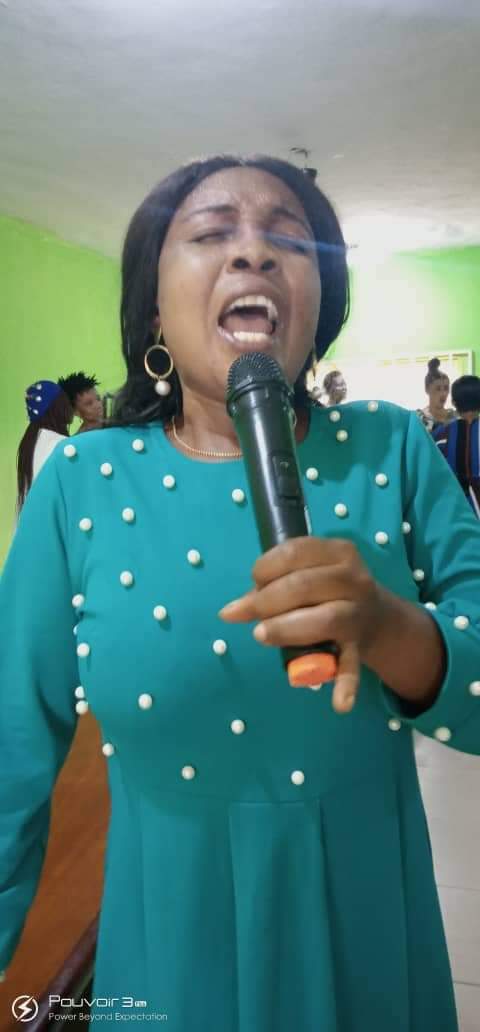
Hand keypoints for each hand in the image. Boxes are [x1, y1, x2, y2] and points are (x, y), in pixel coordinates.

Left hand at [219, 537, 383, 713]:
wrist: (379, 620)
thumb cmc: (330, 591)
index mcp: (338, 552)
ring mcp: (359, 613)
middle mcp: (354, 578)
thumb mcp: (310, 575)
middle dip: (267, 600)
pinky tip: (339, 703)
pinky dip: (345, 684)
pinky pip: (352, 664)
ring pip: (325, 619)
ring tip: (262, 635)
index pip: (295, 552)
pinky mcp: (360, 646)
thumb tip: (233, 610)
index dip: (266, 567)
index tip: (255, 581)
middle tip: (247, 614)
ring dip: (287, 628)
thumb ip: (274, 585)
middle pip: (303, 584)